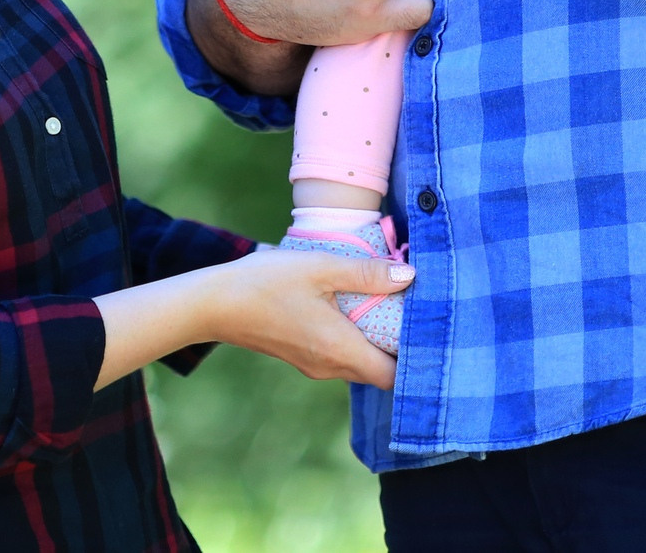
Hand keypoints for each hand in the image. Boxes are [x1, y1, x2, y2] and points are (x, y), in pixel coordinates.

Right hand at [93, 236, 411, 389]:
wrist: (212, 304)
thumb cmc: (265, 283)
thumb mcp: (320, 268)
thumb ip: (367, 273)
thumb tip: (411, 275)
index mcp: (341, 350)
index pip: (396, 377)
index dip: (419, 361)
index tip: (433, 333)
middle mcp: (331, 367)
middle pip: (381, 372)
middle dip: (402, 349)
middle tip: (420, 314)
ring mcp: (314, 365)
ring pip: (360, 363)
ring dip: (378, 342)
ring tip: (393, 308)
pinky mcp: (301, 355)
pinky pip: (341, 355)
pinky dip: (356, 339)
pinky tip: (356, 309)